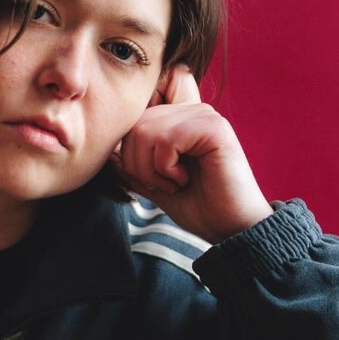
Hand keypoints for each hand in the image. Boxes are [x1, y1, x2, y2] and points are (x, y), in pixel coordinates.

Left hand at [113, 65, 272, 242]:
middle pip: (134, 125)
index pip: (136, 113)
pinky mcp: (214, 128)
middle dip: (137, 165)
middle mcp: (191, 111)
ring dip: (151, 169)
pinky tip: (184, 180)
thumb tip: (108, 155)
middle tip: (162, 185)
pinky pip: (166, 140)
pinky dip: (166, 168)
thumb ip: (133, 168)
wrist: (230, 228)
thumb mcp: (155, 185)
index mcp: (179, 119)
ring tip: (174, 183)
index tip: (149, 175)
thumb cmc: (199, 207)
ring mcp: (204, 116)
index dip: (130, 147)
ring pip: (145, 131)